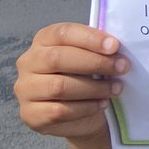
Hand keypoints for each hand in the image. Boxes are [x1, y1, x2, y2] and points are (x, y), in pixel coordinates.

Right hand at [14, 23, 128, 140]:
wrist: (79, 113)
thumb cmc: (85, 76)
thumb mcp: (91, 57)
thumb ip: (98, 49)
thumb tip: (114, 46)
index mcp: (43, 40)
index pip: (63, 33)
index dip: (90, 38)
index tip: (114, 46)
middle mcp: (29, 62)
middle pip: (58, 58)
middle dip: (95, 62)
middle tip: (122, 67)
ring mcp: (26, 89)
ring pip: (59, 86)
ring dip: (94, 87)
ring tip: (116, 88)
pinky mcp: (31, 115)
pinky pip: (59, 111)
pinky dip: (86, 107)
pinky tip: (102, 103)